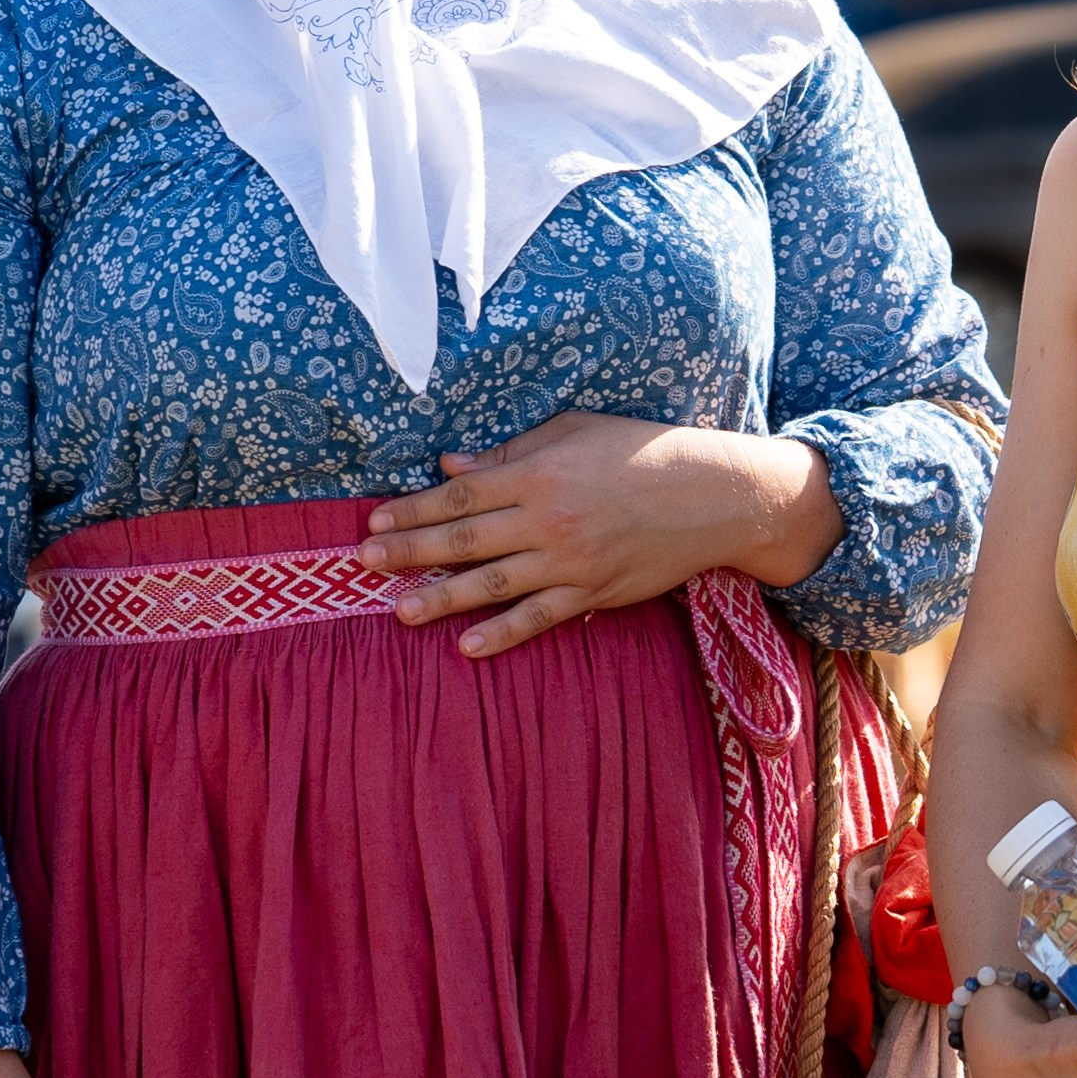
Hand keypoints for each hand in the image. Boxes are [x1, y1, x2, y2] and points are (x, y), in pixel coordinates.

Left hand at [360, 410, 843, 656]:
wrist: (712, 495)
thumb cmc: (641, 450)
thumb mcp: (574, 431)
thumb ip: (512, 452)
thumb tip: (452, 466)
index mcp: (541, 472)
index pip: (462, 493)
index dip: (415, 508)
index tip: (376, 520)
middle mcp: (550, 518)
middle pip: (466, 538)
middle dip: (411, 550)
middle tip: (364, 563)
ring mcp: (572, 561)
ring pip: (494, 584)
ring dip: (442, 597)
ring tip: (399, 611)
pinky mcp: (595, 593)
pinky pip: (540, 618)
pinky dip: (503, 634)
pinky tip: (467, 645)